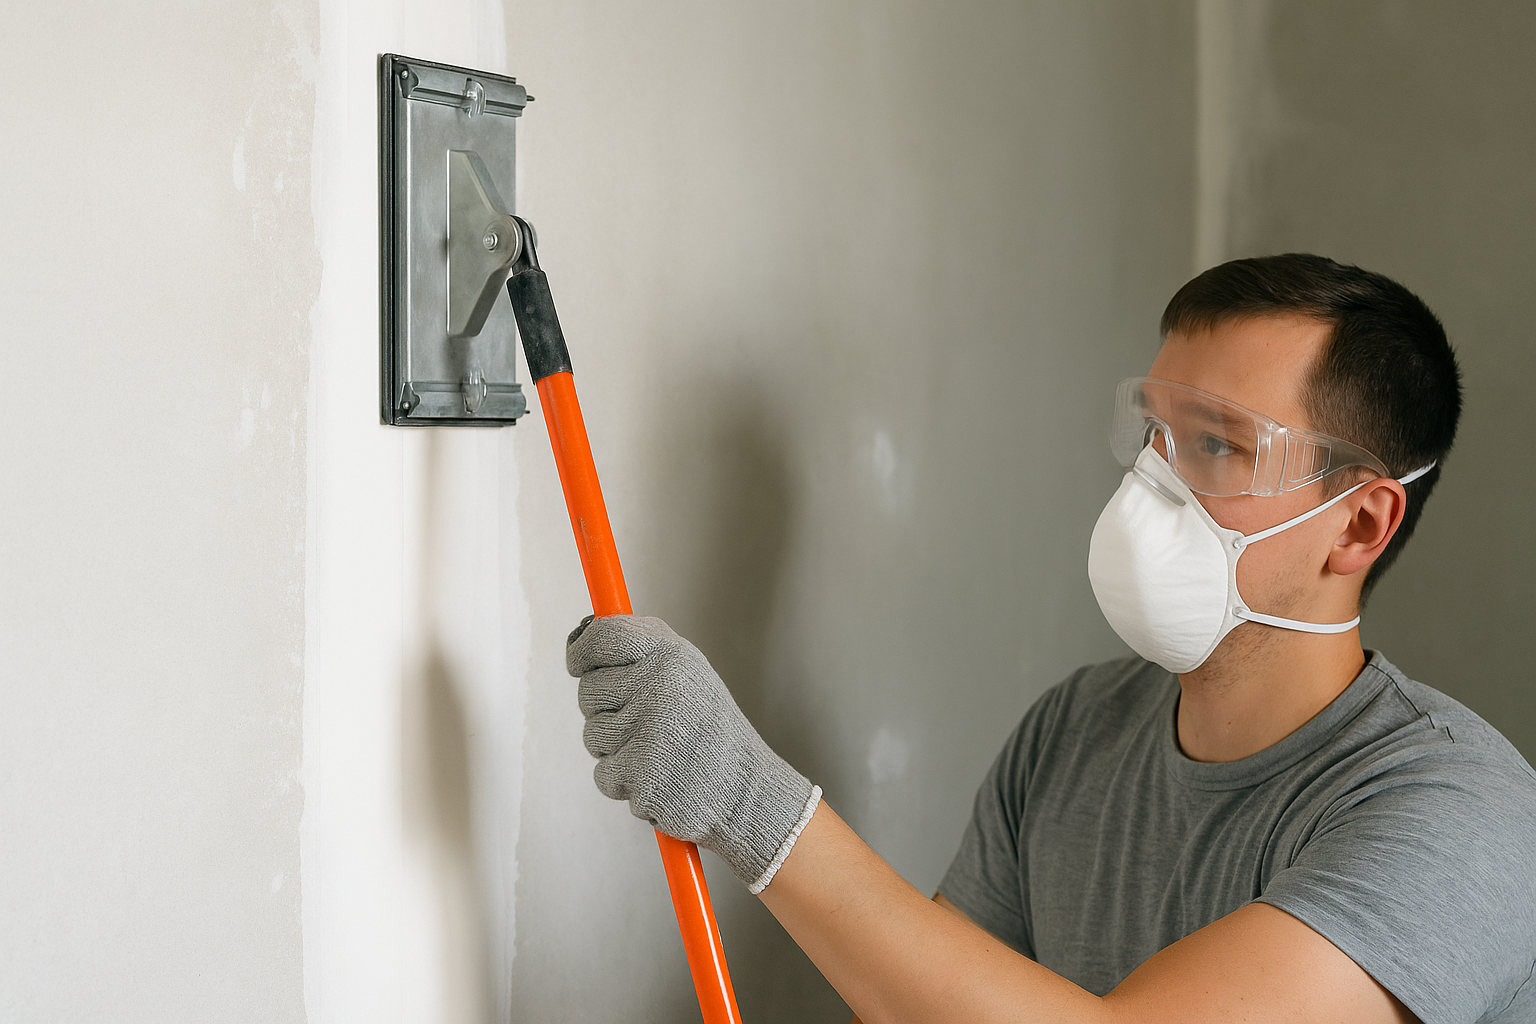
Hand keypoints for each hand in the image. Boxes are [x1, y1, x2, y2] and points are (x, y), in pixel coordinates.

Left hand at [566, 614, 819, 891]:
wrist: (745, 791)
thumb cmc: (709, 731)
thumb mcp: (689, 673)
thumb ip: (642, 651)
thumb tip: (582, 634)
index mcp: (672, 656)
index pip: (606, 636)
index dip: (583, 650)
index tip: (578, 662)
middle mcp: (660, 687)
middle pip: (589, 691)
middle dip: (607, 711)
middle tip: (648, 723)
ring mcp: (649, 731)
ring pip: (593, 735)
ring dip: (616, 750)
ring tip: (658, 751)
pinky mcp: (641, 776)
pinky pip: (603, 774)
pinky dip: (623, 783)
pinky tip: (658, 778)